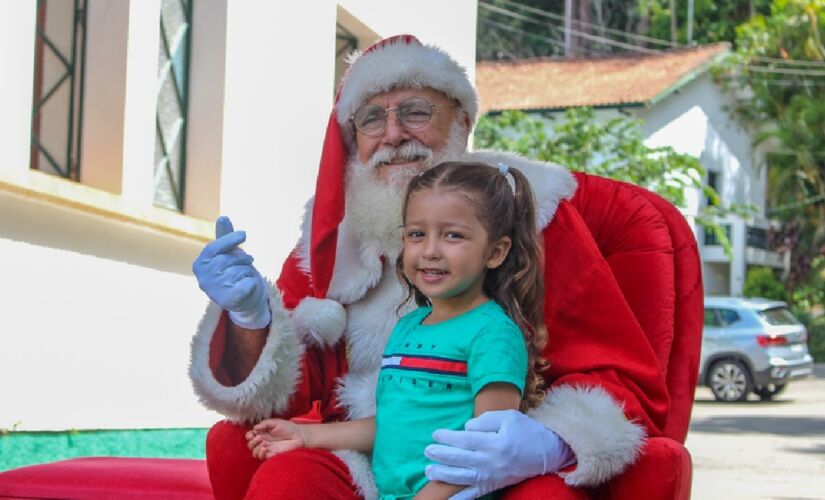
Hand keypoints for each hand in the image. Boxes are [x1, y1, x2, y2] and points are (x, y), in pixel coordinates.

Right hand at [192, 216, 270, 328]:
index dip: (229, 240)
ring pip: (240, 270)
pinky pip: (248, 282)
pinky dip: (252, 282)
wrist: (244, 300)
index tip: (244, 234)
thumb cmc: (234, 272)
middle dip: (242, 259)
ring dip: (247, 271)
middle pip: (229, 259)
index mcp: (200, 265)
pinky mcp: (229, 301)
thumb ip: (225, 238)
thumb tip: (223, 217)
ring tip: (243, 278)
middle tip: (244, 265)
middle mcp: (204, 279)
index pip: (213, 248)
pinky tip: (247, 287)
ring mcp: (215, 292)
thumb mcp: (229, 253)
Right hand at [246, 419, 305, 459]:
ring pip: (254, 453)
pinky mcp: (272, 454)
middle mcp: (263, 441)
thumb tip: (255, 427)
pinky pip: (261, 457)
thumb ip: (265, 424)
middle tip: (260, 437)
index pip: (250, 436)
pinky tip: (264, 448)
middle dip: (252, 442)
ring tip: (263, 443)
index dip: (249, 435)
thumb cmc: (288, 427)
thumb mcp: (276, 422)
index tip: (252, 434)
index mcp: (263, 433)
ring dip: (255, 448)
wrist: (299, 435)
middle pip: (250, 445)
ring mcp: (267, 449)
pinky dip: (260, 453)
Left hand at [424, 410, 574, 499]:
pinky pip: (474, 494)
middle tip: (427, 451)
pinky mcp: (494, 485)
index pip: (465, 440)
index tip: (435, 434)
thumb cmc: (526, 431)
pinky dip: (460, 498)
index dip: (448, 437)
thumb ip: (485, 420)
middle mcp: (492, 461)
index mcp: (495, 443)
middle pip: (461, 459)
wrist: (547, 452)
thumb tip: (466, 428)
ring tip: (429, 471)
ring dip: (444, 475)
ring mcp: (492, 476)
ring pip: (463, 477)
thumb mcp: (509, 417)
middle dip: (441, 455)